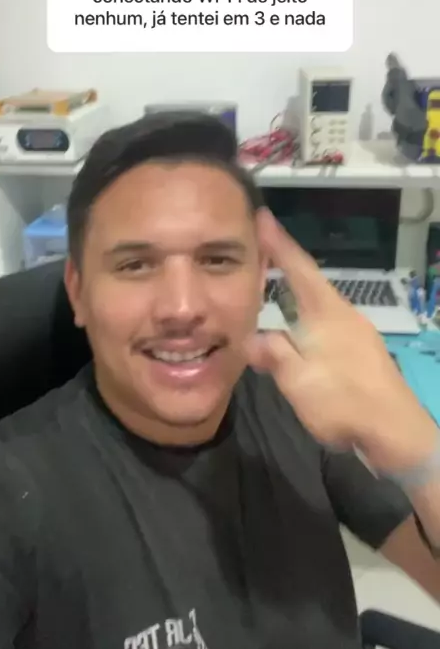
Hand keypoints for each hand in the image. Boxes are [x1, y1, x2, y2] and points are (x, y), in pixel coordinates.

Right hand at [247, 208, 437, 471]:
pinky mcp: (362, 354)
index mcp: (327, 312)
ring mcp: (356, 334)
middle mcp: (344, 315)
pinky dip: (306, 320)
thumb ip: (274, 354)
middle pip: (310, 282)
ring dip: (295, 296)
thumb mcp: (298, 381)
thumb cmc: (345, 402)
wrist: (397, 433)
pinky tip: (298, 334)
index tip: (261, 215)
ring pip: (318, 306)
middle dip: (284, 266)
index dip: (278, 241)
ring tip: (272, 292)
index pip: (298, 267)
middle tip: (258, 252)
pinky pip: (326, 325)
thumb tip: (252, 338)